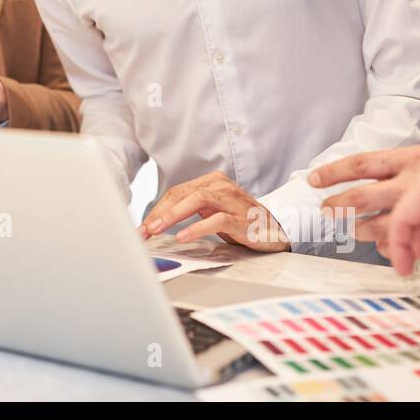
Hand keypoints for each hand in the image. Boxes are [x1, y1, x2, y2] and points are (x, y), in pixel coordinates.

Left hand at [140, 170, 290, 251]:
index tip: (142, 227)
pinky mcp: (243, 218)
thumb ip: (190, 213)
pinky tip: (184, 237)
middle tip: (144, 230)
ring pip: (197, 200)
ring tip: (157, 230)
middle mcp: (221, 186)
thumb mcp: (212, 214)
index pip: (177, 192)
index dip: (156, 209)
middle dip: (159, 213)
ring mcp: (233, 200)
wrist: (278, 230)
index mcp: (211, 182)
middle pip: (182, 194)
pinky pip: (217, 220)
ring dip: (173, 215)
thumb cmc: (241, 222)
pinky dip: (198, 228)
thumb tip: (156, 224)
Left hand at [311, 144, 419, 257]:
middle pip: (362, 198)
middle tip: (326, 210)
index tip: (313, 179)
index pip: (361, 164)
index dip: (333, 172)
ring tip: (354, 230)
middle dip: (339, 207)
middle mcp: (413, 183)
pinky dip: (387, 248)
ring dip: (360, 230)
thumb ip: (395, 169)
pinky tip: (384, 244)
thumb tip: (356, 178)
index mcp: (408, 160)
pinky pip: (401, 246)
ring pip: (379, 226)